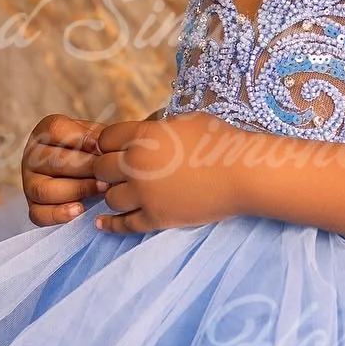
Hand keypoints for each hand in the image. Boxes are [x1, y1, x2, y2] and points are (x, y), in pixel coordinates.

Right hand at [22, 114, 105, 225]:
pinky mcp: (33, 206)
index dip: (80, 138)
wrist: (88, 174)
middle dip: (86, 167)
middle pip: (54, 161)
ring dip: (77, 190)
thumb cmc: (93, 151)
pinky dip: (59, 214)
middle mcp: (31, 157)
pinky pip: (38, 214)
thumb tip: (105, 150)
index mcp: (44, 133)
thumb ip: (101, 138)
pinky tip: (80, 210)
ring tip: (102, 189)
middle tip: (109, 172)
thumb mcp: (96, 136)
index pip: (55, 130)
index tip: (101, 147)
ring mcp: (29, 183)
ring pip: (45, 190)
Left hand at [91, 112, 243, 233]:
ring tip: (120, 193)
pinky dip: (110, 224)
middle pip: (101, 169)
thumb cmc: (221, 141)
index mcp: (144, 136)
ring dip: (114, 194)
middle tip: (114, 172)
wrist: (243, 174)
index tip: (114, 149)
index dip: (109, 143)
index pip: (106, 138)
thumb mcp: (186, 121)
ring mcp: (145, 194)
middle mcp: (137, 165)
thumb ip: (159, 127)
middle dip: (107, 169)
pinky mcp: (156, 218)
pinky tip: (101, 224)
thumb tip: (147, 131)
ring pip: (109, 197)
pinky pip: (124, 224)